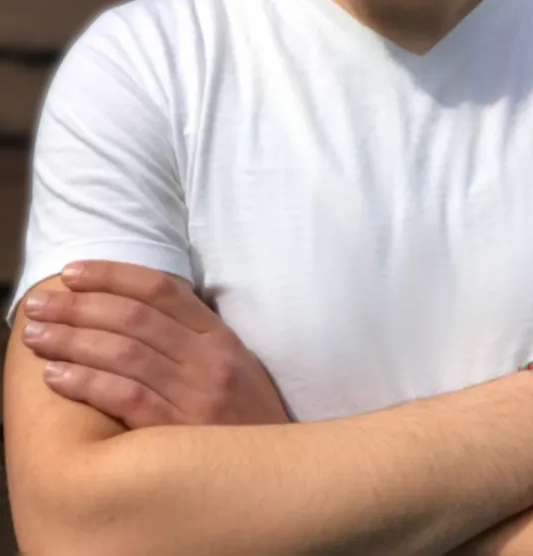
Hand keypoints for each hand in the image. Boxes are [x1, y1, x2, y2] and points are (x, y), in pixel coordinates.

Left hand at [20, 260, 292, 428]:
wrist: (278, 477)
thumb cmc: (247, 421)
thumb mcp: (236, 368)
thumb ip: (196, 340)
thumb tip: (139, 312)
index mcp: (220, 337)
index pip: (161, 290)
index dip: (113, 275)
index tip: (74, 271)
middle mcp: (208, 359)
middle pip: (134, 318)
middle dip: (79, 306)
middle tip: (40, 303)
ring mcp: (196, 395)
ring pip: (123, 353)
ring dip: (72, 340)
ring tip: (37, 335)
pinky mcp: (181, 432)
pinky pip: (126, 398)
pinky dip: (88, 382)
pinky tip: (57, 376)